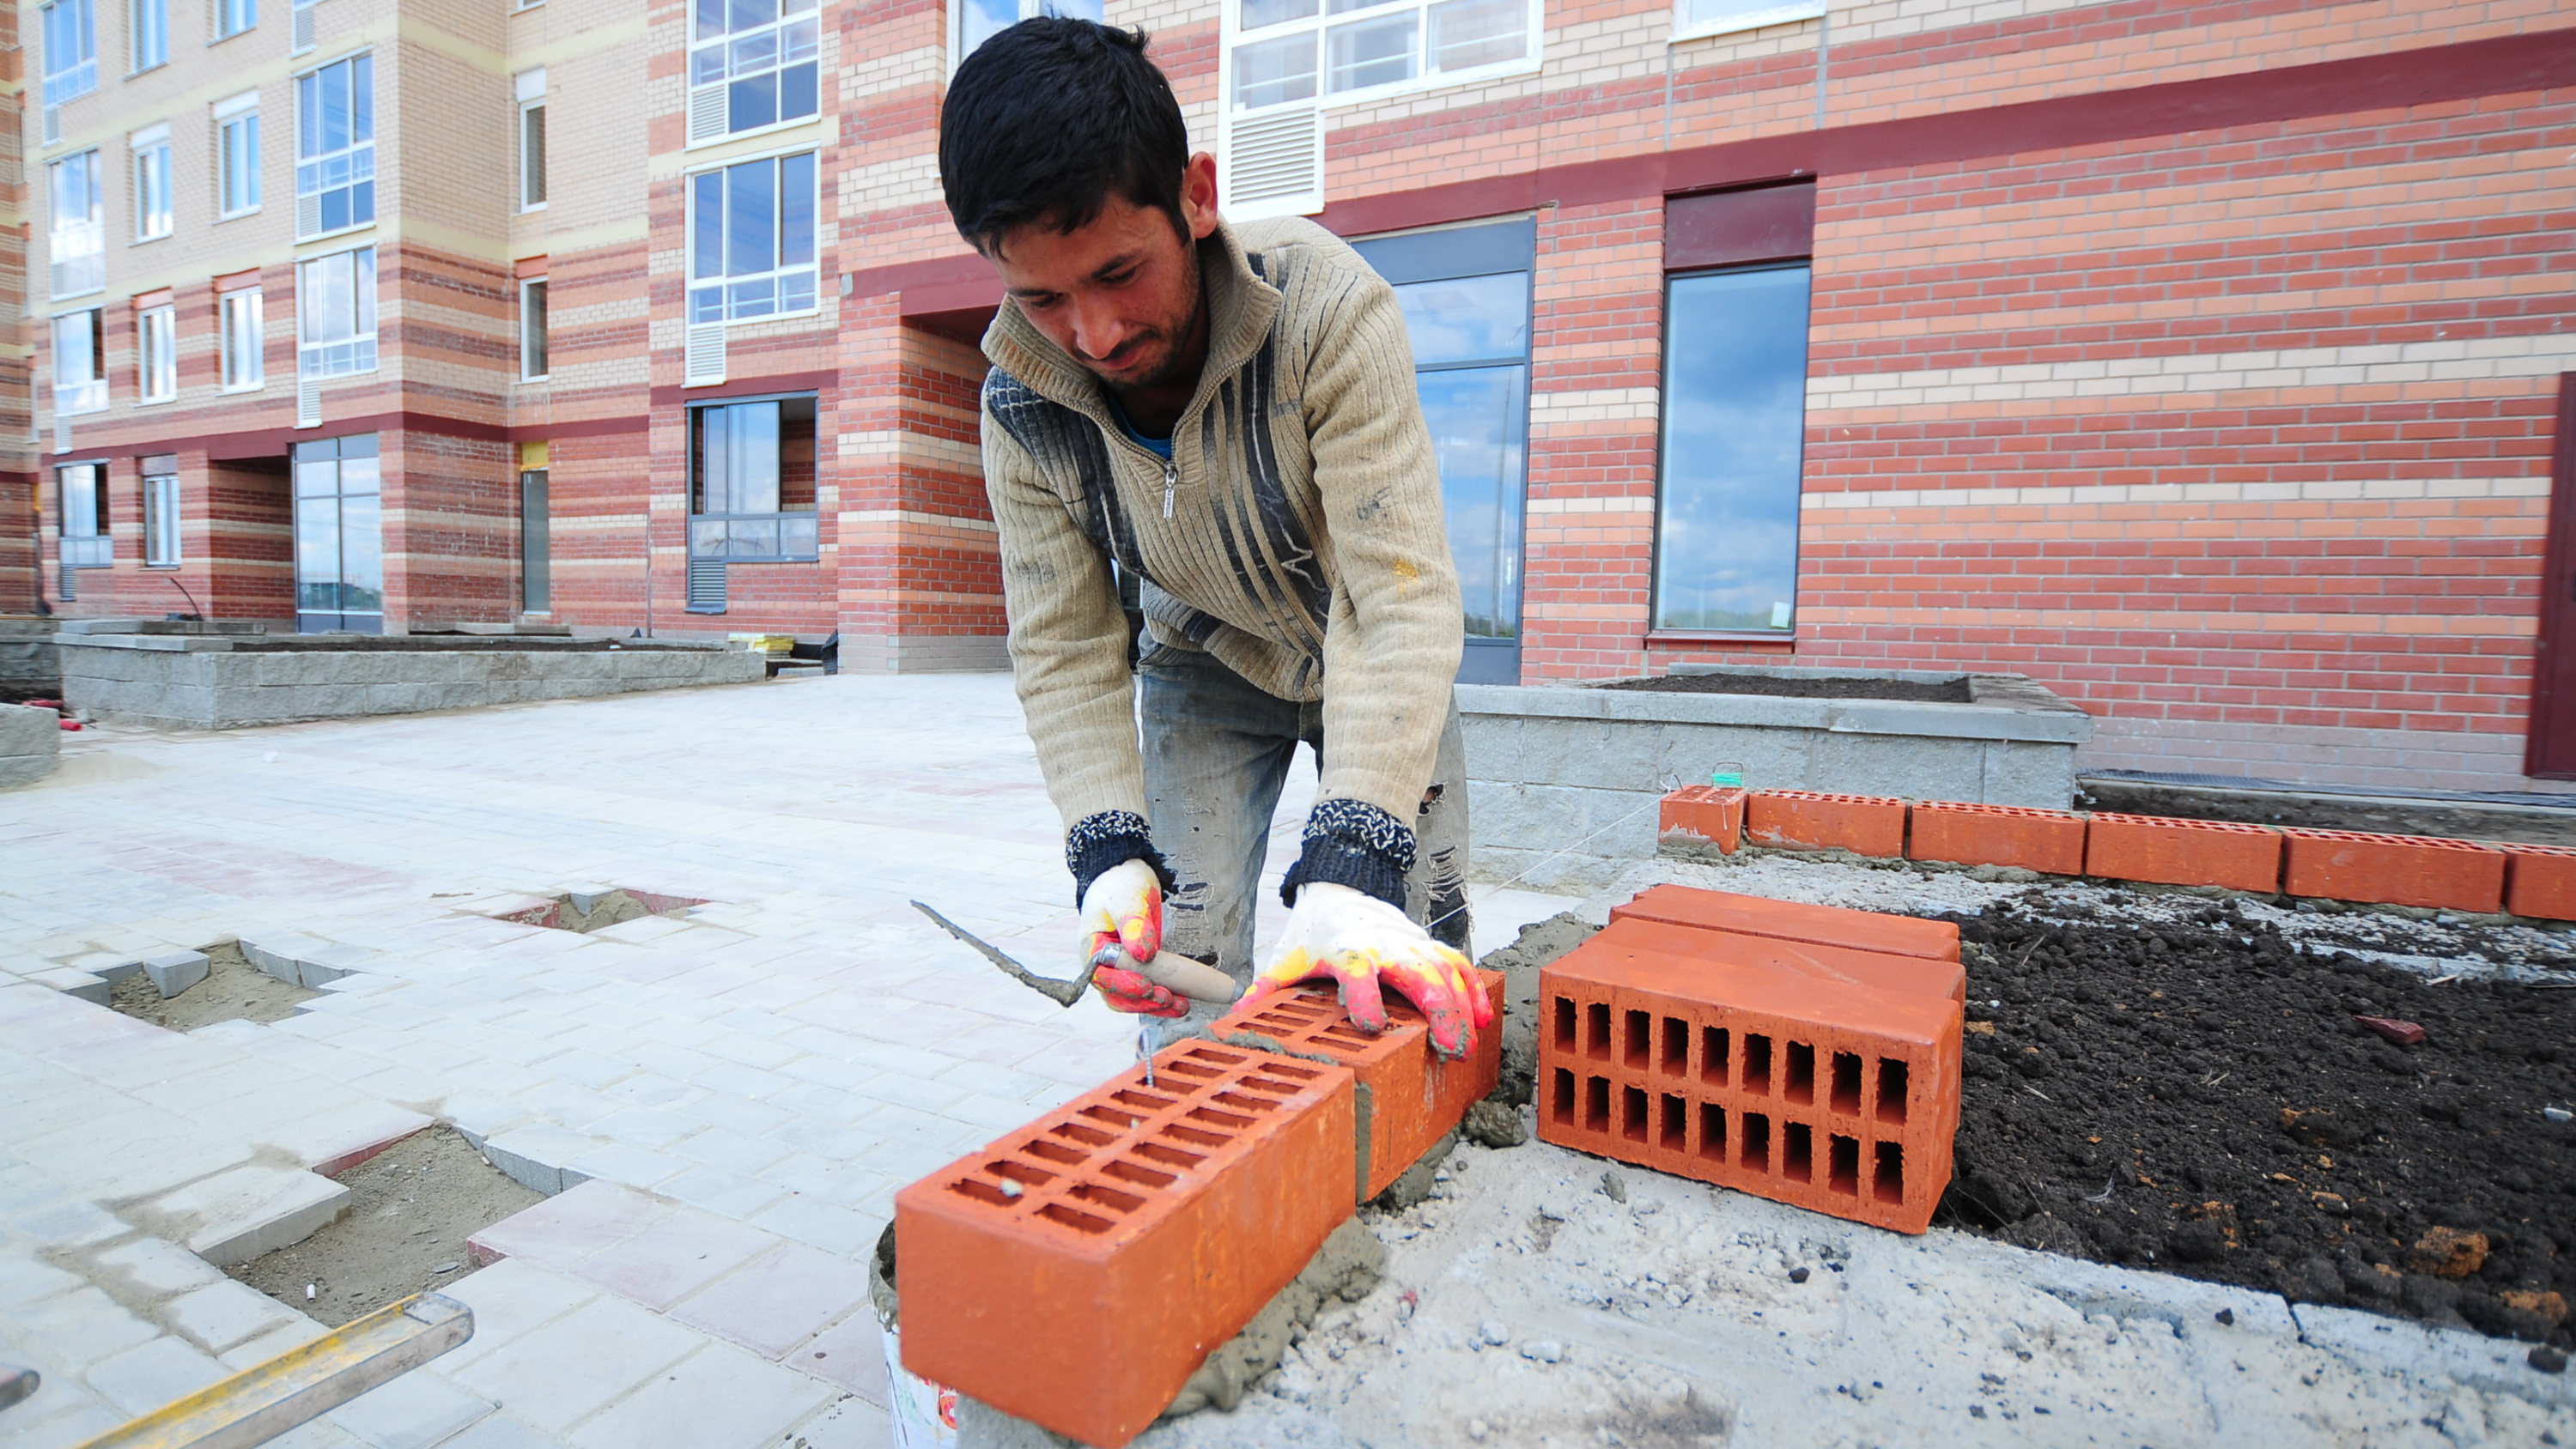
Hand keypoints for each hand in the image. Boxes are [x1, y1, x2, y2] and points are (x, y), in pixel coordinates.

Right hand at [1079, 858, 1183, 1016]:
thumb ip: (1134, 925)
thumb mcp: (1127, 898)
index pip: (1101, 975)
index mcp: (1090, 946)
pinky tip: (1180, 1002)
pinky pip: (1145, 992)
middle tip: (1167, 999)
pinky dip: (1161, 999)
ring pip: (1130, 999)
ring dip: (1154, 1005)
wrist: (1127, 878)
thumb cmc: (1121, 885)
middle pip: (1115, 994)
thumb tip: (1144, 954)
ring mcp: (1117, 969)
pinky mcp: (1135, 970)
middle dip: (1142, 1001)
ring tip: (1180, 1006)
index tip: (1146, 985)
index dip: (1123, 984)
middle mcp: (1101, 963)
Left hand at [1244, 883, 1490, 1058]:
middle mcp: (1383, 945)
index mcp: (1345, 952)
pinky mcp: (1425, 942)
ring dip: (1461, 1005)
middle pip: (1417, 974)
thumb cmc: (1310, 935)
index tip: (1373, 1026)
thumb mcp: (1284, 961)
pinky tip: (1484, 1017)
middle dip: (1437, 1010)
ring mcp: (1409, 941)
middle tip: (1449, 1049)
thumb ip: (1265, 992)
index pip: (1358, 974)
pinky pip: (1456, 962)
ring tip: (1469, 1042)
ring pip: (1445, 970)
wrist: (1337, 888)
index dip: (1366, 999)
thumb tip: (1234, 1021)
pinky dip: (1473, 988)